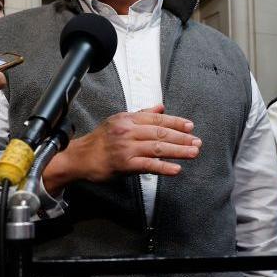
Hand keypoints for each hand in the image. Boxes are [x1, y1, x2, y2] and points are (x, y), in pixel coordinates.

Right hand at [43, 104, 200, 193]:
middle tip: (196, 141)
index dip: (175, 122)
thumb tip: (161, 107)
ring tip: (193, 152)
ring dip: (178, 151)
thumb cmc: (100, 141)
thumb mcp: (119, 121)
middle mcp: (128, 131)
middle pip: (160, 132)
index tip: (190, 126)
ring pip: (157, 147)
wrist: (80, 158)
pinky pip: (148, 165)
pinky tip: (176, 169)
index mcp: (127, 119)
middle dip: (181, 137)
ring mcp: (126, 148)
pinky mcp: (124, 164)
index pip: (156, 119)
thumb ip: (141, 114)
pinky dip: (163, 167)